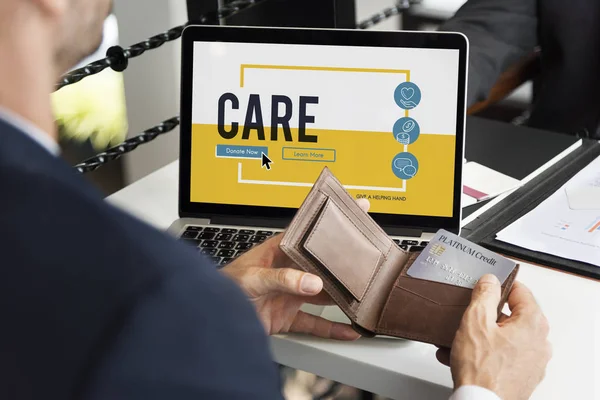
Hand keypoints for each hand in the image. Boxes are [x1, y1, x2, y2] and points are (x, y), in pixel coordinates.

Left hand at [221, 199, 369, 340]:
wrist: (209, 319)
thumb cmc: (222, 289)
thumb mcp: (252, 278)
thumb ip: (282, 279)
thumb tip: (311, 282)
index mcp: (278, 251)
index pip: (309, 232)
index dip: (331, 221)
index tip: (354, 207)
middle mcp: (288, 271)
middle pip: (322, 263)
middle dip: (343, 260)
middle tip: (368, 256)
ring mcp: (290, 294)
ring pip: (324, 293)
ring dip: (342, 295)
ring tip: (363, 294)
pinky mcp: (288, 317)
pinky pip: (316, 323)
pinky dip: (332, 328)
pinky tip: (348, 329)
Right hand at [437, 275, 551, 399]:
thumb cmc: (482, 369)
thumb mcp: (476, 320)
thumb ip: (484, 295)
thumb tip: (490, 281)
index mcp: (533, 324)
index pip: (520, 291)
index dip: (498, 286)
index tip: (484, 287)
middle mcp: (539, 343)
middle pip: (511, 316)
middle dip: (485, 315)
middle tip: (468, 316)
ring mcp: (532, 362)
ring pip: (504, 338)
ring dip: (480, 336)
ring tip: (458, 339)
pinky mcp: (522, 377)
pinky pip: (501, 356)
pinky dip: (484, 353)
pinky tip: (461, 355)